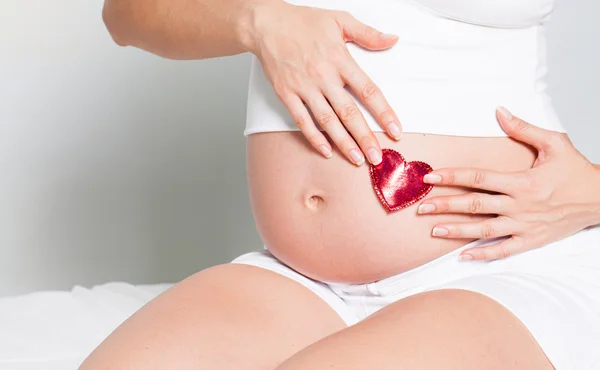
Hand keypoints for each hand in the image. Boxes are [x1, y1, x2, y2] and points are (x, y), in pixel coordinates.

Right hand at [244, 1, 401, 164]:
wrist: (266, 24)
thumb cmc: (303, 22)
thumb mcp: (340, 19)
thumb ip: (368, 33)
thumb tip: (393, 40)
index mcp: (340, 59)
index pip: (367, 90)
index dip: (383, 112)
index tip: (395, 130)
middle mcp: (323, 76)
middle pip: (349, 112)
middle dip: (365, 137)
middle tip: (377, 157)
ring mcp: (304, 87)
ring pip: (327, 121)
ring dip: (343, 143)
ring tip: (356, 160)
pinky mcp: (287, 94)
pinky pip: (302, 120)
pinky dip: (313, 137)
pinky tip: (325, 151)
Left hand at [418, 107, 599, 260]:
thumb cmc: (577, 171)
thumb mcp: (555, 143)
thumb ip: (524, 129)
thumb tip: (499, 111)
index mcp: (522, 181)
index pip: (479, 178)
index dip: (452, 177)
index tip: (431, 176)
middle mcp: (520, 205)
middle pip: (475, 205)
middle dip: (446, 206)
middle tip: (422, 207)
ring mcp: (524, 226)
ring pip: (484, 230)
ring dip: (457, 231)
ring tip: (433, 230)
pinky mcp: (531, 240)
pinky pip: (503, 250)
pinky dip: (483, 254)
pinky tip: (463, 255)